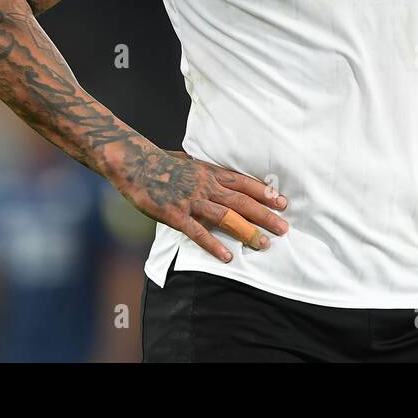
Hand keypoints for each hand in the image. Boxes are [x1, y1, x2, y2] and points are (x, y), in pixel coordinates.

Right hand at [113, 145, 289, 262]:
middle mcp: (206, 185)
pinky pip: (198, 232)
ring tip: (264, 243)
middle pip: (242, 202)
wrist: (134, 163)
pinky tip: (226, 257)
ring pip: (226, 217)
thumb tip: (218, 172)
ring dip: (247, 231)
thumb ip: (205, 169)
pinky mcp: (175, 214)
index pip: (244, 183)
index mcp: (210, 172)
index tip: (282, 203)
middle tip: (284, 228)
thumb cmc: (160, 161)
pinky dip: (213, 245)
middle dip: (265, 215)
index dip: (265, 193)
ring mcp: (191, 200)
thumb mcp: (189, 160)